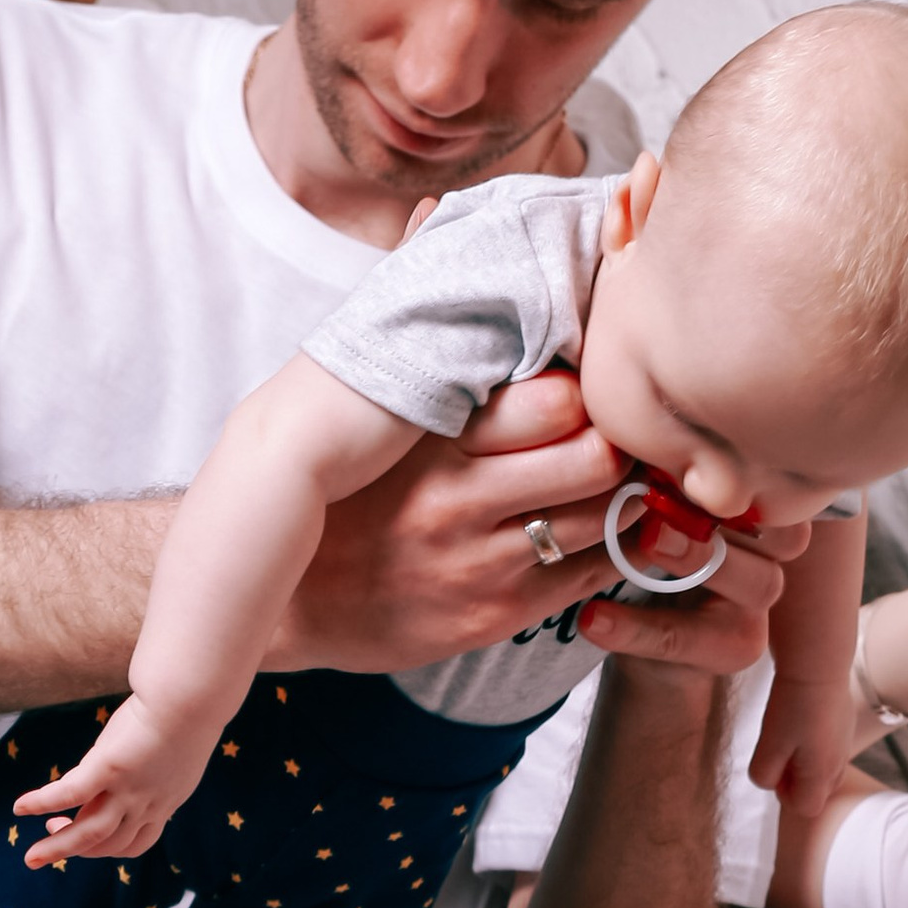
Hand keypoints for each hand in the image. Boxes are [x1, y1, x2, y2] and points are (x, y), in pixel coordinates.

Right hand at [15, 694, 212, 863]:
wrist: (195, 695)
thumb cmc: (190, 707)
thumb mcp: (178, 746)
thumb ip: (158, 757)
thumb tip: (142, 746)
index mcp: (166, 801)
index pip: (135, 841)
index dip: (108, 847)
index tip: (84, 831)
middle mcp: (148, 804)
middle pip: (110, 844)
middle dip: (78, 850)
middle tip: (46, 848)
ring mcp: (129, 790)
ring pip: (91, 834)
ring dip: (59, 849)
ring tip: (31, 858)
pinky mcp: (110, 767)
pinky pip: (70, 793)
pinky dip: (42, 802)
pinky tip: (19, 808)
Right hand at [279, 369, 620, 670]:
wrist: (285, 606)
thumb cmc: (342, 503)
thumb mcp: (375, 427)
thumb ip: (437, 376)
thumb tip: (482, 290)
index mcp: (431, 440)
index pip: (556, 401)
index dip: (585, 394)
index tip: (585, 397)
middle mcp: (458, 501)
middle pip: (595, 460)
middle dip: (618, 447)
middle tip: (615, 444)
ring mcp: (478, 566)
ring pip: (601, 522)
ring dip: (621, 502)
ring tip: (612, 489)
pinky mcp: (490, 618)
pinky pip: (585, 579)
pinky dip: (605, 554)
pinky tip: (592, 538)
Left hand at [745, 649, 855, 817]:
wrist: (818, 663)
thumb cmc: (792, 705)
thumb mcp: (769, 746)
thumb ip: (764, 774)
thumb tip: (770, 783)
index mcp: (822, 774)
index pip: (806, 808)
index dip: (785, 795)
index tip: (775, 767)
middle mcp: (839, 763)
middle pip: (817, 792)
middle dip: (795, 781)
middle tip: (780, 750)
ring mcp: (845, 743)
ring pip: (823, 769)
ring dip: (804, 762)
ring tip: (791, 734)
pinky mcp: (845, 724)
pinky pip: (829, 747)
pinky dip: (814, 742)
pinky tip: (804, 718)